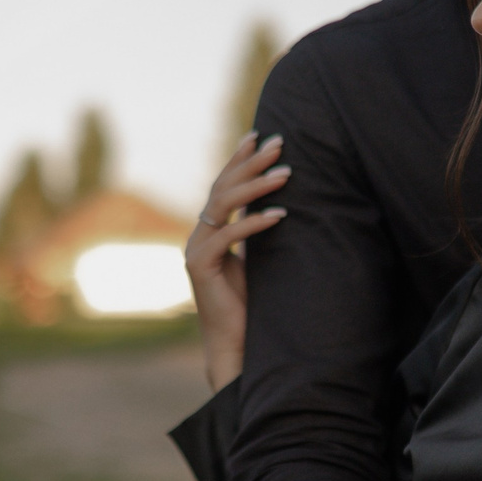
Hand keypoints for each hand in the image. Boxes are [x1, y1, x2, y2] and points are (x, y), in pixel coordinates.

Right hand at [185, 133, 289, 390]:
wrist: (236, 345)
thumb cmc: (252, 305)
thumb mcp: (260, 259)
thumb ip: (259, 232)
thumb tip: (282, 202)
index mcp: (210, 231)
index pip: (222, 185)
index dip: (238, 159)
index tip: (258, 136)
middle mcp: (198, 235)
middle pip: (221, 187)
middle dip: (250, 163)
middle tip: (277, 143)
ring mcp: (196, 250)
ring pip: (222, 205)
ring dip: (255, 186)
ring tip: (285, 174)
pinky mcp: (199, 267)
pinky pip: (227, 236)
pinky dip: (254, 223)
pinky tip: (280, 214)